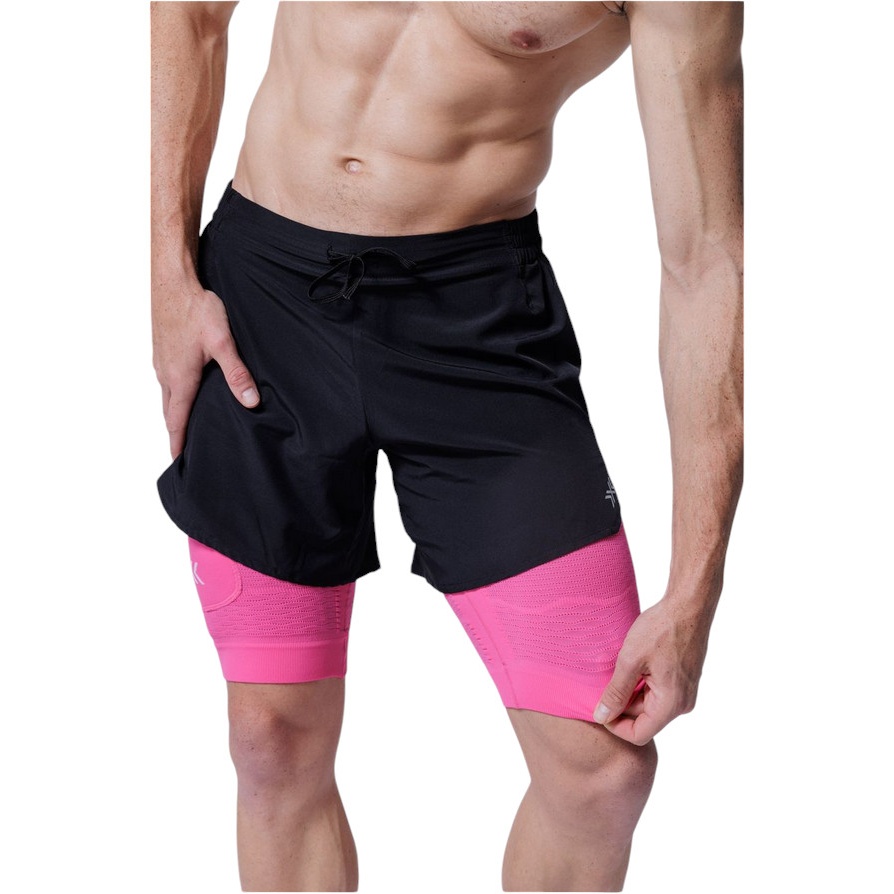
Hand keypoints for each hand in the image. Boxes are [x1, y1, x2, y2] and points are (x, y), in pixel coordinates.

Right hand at [152, 276, 259, 457]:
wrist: (172, 280)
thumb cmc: (195, 309)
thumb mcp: (222, 342)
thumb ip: (237, 374)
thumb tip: (250, 403)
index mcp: (179, 378)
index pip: (176, 420)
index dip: (178, 443)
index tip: (178, 461)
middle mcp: (165, 374)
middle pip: (170, 412)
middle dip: (176, 432)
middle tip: (183, 450)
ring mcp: (161, 361)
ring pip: (167, 395)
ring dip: (174, 413)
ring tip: (186, 425)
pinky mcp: (162, 349)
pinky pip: (166, 380)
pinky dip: (174, 394)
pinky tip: (185, 391)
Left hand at [592, 596, 710, 744]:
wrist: (688, 605)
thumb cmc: (661, 629)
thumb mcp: (630, 660)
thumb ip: (616, 692)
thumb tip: (601, 717)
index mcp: (671, 703)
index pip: (639, 734)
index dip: (615, 726)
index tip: (600, 707)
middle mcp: (682, 703)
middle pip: (644, 719)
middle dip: (622, 705)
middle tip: (604, 682)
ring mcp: (685, 692)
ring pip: (650, 705)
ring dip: (631, 692)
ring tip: (619, 668)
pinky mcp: (684, 680)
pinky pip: (658, 692)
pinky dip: (642, 683)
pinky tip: (633, 663)